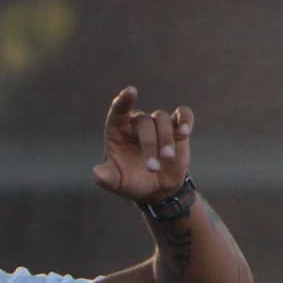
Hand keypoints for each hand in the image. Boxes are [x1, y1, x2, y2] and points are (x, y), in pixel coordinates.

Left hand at [92, 85, 192, 202]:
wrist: (157, 190)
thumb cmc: (133, 182)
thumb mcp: (118, 183)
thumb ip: (107, 178)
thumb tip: (97, 173)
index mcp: (118, 132)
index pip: (118, 112)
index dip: (123, 101)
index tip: (130, 92)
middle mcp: (137, 124)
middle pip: (144, 121)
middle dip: (150, 144)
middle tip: (153, 168)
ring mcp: (157, 124)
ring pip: (162, 119)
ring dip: (166, 138)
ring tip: (168, 158)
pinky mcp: (177, 129)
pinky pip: (183, 115)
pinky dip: (185, 119)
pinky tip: (184, 130)